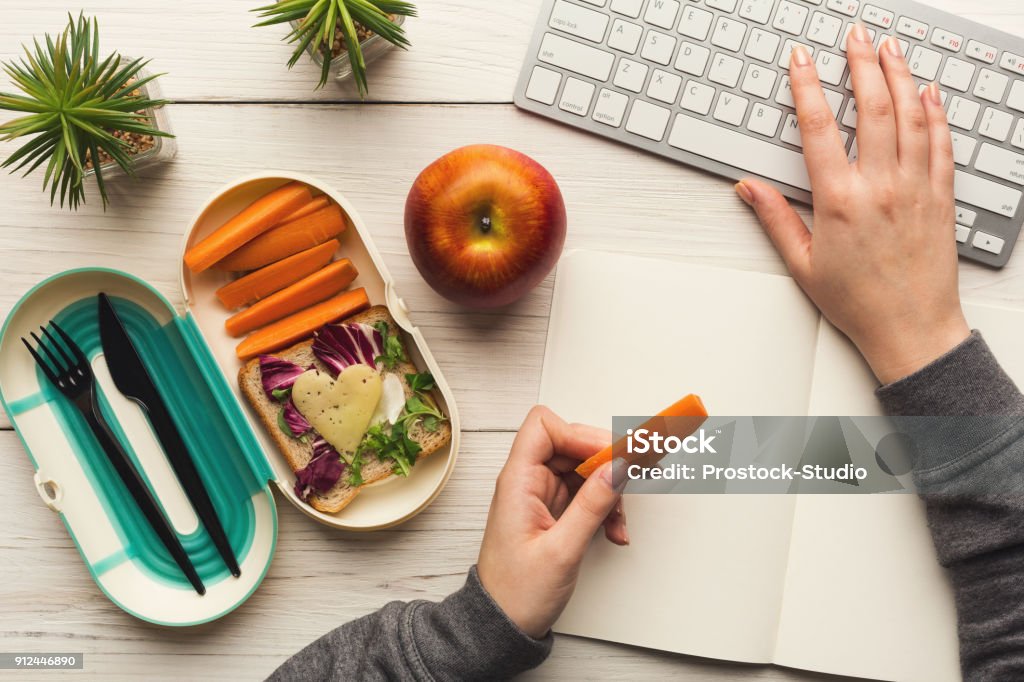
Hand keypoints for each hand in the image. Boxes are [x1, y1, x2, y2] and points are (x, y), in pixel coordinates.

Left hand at [477, 406, 626, 638]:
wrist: (503, 625)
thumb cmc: (516, 593)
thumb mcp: (561, 551)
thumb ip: (592, 506)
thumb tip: (617, 468)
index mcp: (517, 482)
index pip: (544, 428)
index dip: (579, 434)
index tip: (610, 455)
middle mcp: (527, 482)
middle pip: (570, 444)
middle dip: (604, 461)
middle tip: (633, 476)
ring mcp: (540, 495)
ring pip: (583, 470)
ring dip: (609, 490)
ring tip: (619, 519)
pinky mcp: (553, 511)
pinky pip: (585, 493)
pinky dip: (604, 507)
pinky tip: (614, 530)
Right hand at [735, 25, 969, 384]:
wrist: (912, 329)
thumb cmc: (858, 302)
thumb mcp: (802, 264)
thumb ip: (774, 219)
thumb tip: (748, 188)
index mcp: (840, 201)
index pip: (820, 128)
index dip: (807, 87)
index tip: (802, 61)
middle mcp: (881, 187)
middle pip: (873, 108)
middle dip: (861, 64)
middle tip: (855, 36)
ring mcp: (916, 189)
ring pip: (912, 117)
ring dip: (901, 76)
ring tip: (890, 49)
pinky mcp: (942, 197)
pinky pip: (942, 143)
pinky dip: (937, 113)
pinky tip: (930, 93)